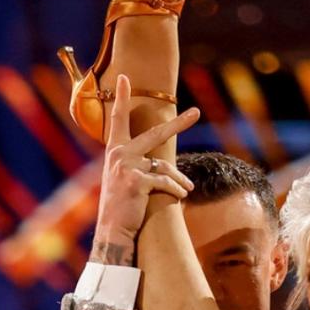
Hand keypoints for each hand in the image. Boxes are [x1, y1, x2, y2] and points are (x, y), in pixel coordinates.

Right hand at [91, 74, 198, 265]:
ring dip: (179, 179)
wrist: (113, 231)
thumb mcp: (124, 179)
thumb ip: (137, 163)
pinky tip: (179, 197)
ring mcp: (127, 166)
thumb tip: (163, 162)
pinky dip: (175, 190)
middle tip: (196, 113)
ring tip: (187, 188)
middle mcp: (119, 154)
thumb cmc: (121, 206)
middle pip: (156, 133)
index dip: (121, 96)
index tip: (124, 78)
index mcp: (115, 150)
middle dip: (179, 123)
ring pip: (166, 165)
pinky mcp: (137, 181)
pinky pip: (166, 182)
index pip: (118, 118)